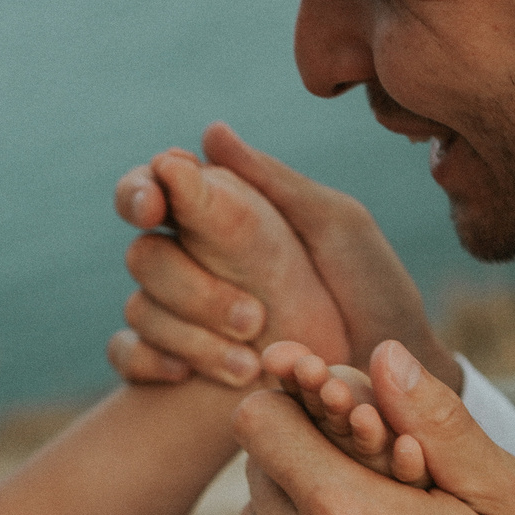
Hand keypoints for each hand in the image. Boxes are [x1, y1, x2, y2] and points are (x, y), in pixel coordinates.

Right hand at [112, 123, 462, 393]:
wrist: (385, 382)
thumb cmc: (371, 291)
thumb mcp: (336, 225)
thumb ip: (272, 181)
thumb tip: (210, 132)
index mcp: (221, 218)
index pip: (153, 191)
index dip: (140, 194)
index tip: (154, 209)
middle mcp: (192, 260)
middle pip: (144, 256)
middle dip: (190, 288)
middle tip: (253, 318)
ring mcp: (180, 315)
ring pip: (140, 310)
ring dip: (189, 336)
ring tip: (253, 363)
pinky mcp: (174, 366)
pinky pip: (129, 356)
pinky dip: (151, 363)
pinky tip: (189, 378)